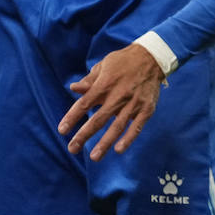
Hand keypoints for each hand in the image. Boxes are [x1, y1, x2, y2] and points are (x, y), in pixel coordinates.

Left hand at [57, 43, 165, 161]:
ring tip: (94, 157)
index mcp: (105, 84)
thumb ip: (89, 80)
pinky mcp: (146, 108)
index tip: (62, 130)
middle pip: (98, 119)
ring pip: (117, 127)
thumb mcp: (104, 65)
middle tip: (72, 149)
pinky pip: (136, 126)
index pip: (84, 104)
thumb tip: (73, 88)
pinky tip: (119, 149)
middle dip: (84, 136)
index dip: (72, 117)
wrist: (152, 57)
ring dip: (105, 143)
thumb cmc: (123, 62)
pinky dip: (128, 138)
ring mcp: (133, 103)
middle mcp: (118, 95)